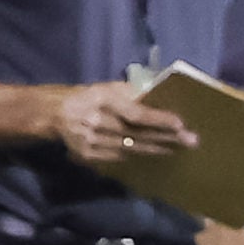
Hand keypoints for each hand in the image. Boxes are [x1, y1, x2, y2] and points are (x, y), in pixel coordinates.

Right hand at [54, 83, 198, 167]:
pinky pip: (118, 157)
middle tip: (191, 140)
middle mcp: (95, 120)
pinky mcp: (87, 155)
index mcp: (100, 98)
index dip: (158, 119)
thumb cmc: (86, 96)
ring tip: (178, 148)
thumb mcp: (104, 88)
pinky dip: (138, 155)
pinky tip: (155, 153)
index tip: (180, 124)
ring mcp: (90, 141)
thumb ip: (130, 92)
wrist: (52, 114)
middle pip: (136, 133)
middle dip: (166, 137)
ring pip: (130, 148)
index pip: (135, 113)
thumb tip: (158, 92)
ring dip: (156, 149)